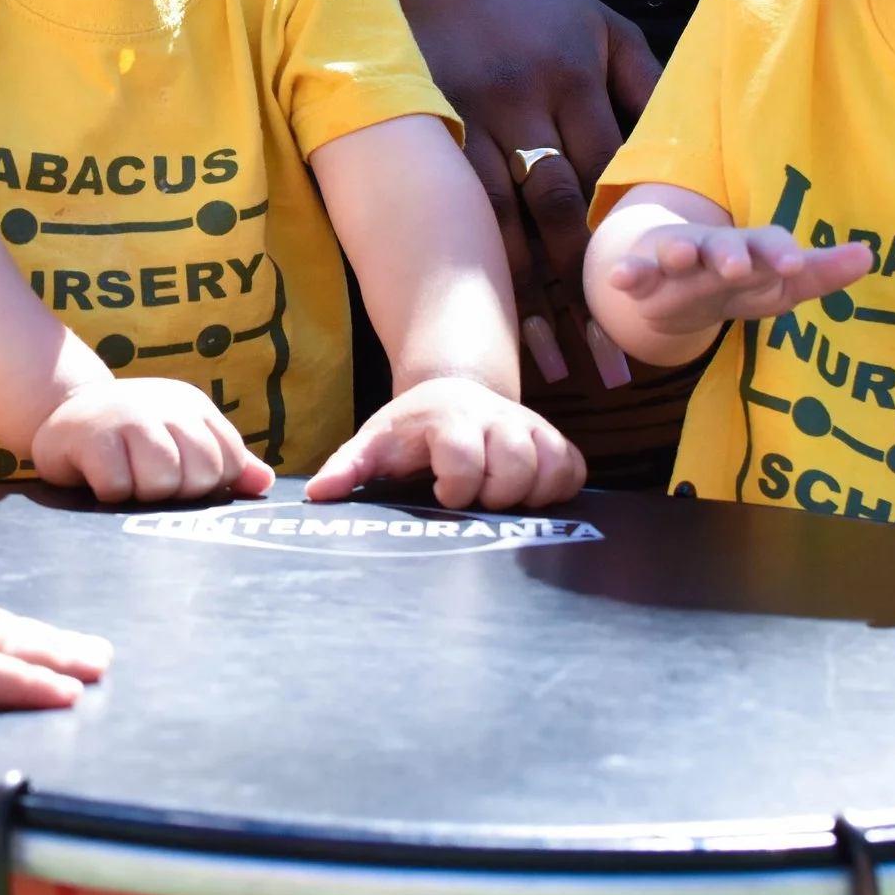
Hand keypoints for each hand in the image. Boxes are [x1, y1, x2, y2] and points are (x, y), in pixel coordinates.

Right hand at [30, 378, 275, 502]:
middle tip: (148, 480)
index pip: (230, 458)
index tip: (180, 478)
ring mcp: (127, 417)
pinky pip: (119, 488)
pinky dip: (110, 494)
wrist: (62, 414)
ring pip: (162, 482)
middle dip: (178, 491)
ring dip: (142, 494)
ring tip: (126, 478)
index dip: (210, 483)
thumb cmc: (130, 435)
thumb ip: (224, 461)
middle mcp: (164, 405)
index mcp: (192, 405)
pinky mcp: (91, 438)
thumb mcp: (179, 437)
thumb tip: (264, 482)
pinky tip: (99, 478)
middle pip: (202, 474)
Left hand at [306, 376, 585, 507]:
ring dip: (531, 493)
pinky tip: (531, 496)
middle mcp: (493, 417)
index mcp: (448, 419)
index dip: (456, 487)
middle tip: (476, 500)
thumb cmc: (410, 430)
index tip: (442, 495)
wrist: (451, 394)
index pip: (464, 456)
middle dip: (497, 493)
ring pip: (551, 464)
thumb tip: (319, 494)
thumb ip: (348, 467)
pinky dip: (560, 488)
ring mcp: (528, 427)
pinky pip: (575, 468)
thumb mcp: (374, 443)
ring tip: (502, 500)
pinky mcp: (553, 439)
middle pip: (516, 462)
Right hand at [376, 0, 659, 387]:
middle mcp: (527, 103)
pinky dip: (481, 270)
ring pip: (509, 227)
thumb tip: (682, 140)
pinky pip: (461, 215)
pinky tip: (490, 317)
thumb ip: (642, 78)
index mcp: (575, 75)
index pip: (613, 176)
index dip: (636, 244)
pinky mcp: (431, 136)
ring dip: (532, 302)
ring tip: (557, 366)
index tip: (665, 305)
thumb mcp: (594, 21)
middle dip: (590, 294)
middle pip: (564, 215)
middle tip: (614, 369)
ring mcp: (472, 122)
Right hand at [601, 224, 872, 344]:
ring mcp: (675, 256)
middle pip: (724, 246)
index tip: (794, 266)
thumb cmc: (739, 283)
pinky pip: (634, 273)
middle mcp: (714, 247)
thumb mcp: (780, 285)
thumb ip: (821, 273)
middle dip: (730, 254)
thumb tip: (869, 255)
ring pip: (677, 251)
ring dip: (678, 251)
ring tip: (679, 256)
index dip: (780, 254)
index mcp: (752, 250)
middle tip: (738, 267)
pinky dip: (627, 274)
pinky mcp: (643, 271)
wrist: (676, 282)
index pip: (769, 245)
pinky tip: (620, 280)